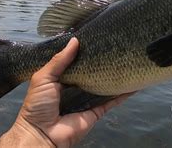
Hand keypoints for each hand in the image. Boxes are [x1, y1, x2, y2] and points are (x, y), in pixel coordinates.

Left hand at [0, 37, 132, 146]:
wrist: (41, 134)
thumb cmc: (38, 104)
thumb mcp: (43, 77)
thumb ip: (59, 60)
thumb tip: (75, 40)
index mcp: (61, 79)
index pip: (75, 62)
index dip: (84, 51)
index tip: (96, 38)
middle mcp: (75, 88)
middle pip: (91, 73)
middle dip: (101, 62)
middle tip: (115, 46)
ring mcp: (86, 100)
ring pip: (103, 86)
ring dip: (114, 77)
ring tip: (128, 62)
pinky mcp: (96, 112)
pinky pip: (111, 101)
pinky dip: (122, 94)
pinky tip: (132, 85)